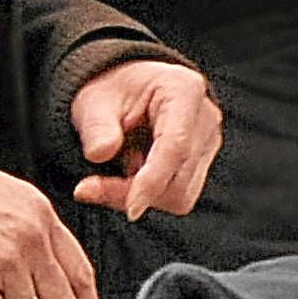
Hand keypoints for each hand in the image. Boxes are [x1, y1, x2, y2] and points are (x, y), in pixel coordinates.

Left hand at [67, 59, 221, 222]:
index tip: (130, 208)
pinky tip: (128, 174)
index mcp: (184, 91)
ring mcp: (207, 142)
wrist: (124, 91)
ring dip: (140, 196)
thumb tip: (100, 154)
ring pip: (181, 195)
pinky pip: (178, 196)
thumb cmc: (111, 90)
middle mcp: (206, 118)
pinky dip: (147, 194)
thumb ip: (97, 128)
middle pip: (180, 180)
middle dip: (135, 193)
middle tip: (90, 188)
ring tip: (111, 174)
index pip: (176, 147)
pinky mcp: (201, 162)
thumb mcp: (94, 101)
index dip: (152, 181)